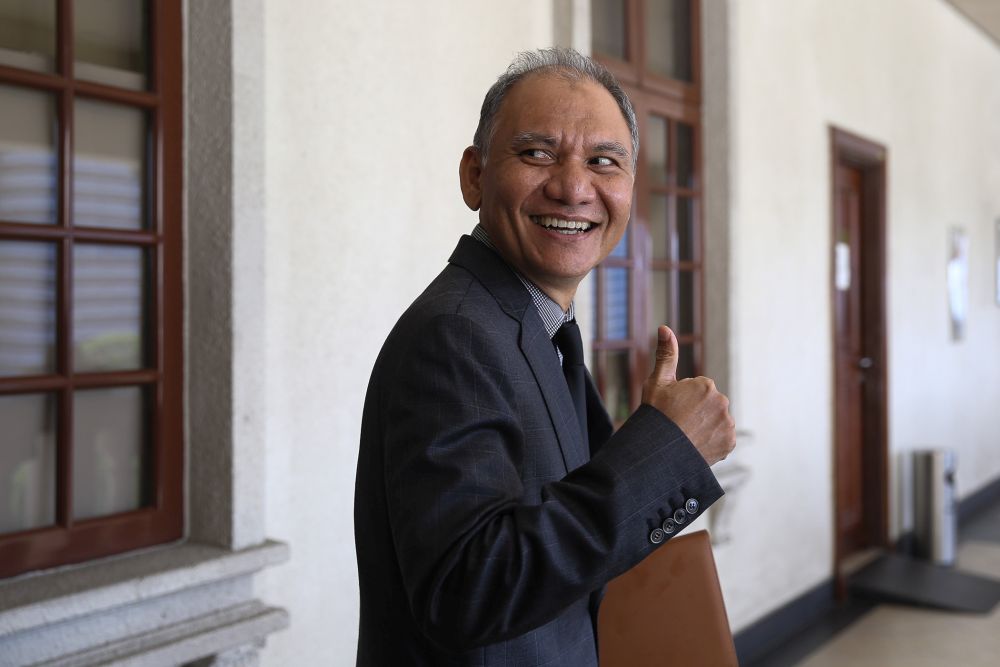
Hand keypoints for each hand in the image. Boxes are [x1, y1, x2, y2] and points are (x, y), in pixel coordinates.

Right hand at [641, 326, 735, 464]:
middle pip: (710, 404)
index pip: (699, 389)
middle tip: (679, 424)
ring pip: (717, 420)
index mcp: (706, 386)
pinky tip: (697, 444)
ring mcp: (727, 424)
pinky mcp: (730, 442)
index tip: (674, 409)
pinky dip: (712, 441)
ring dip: (706, 426)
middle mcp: (722, 402)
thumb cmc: (655, 415)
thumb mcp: (657, 382)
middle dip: (698, 411)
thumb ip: (666, 354)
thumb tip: (664, 327)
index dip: (684, 399)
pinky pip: (723, 438)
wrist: (658, 451)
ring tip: (687, 436)